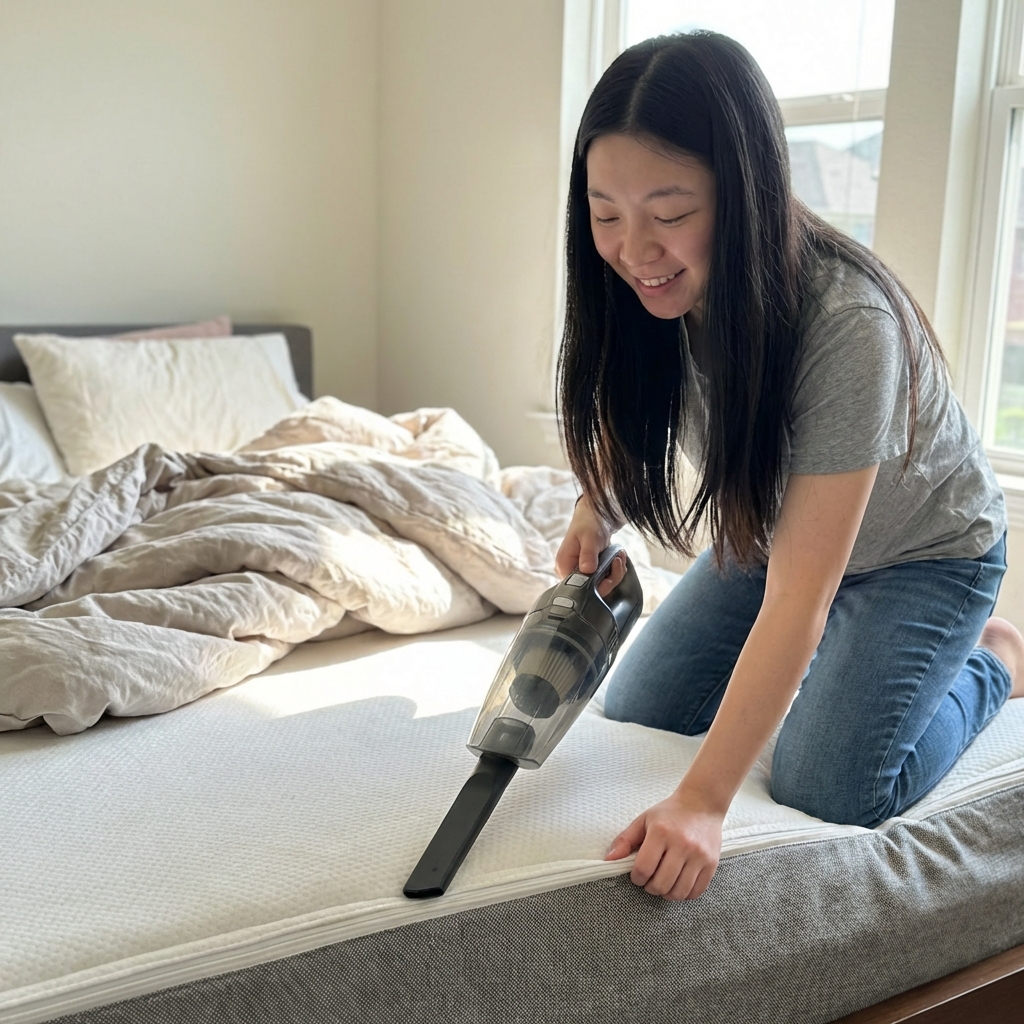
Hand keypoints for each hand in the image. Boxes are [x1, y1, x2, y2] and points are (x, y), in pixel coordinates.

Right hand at [555, 494, 626, 597]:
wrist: (595, 515)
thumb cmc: (588, 523)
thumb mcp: (589, 538)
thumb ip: (588, 554)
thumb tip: (587, 570)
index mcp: (564, 566)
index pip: (579, 588)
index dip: (597, 585)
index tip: (610, 569)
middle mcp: (570, 572)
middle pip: (591, 589)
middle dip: (610, 577)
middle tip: (618, 560)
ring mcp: (581, 572)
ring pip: (601, 585)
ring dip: (615, 572)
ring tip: (620, 555)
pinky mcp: (591, 571)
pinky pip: (604, 578)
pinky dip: (615, 569)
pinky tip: (618, 557)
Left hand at [604, 789, 722, 899]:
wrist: (702, 804)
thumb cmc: (670, 813)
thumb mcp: (644, 820)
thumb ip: (625, 840)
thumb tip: (609, 860)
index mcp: (661, 832)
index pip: (643, 868)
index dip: (636, 878)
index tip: (637, 875)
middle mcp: (682, 844)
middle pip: (661, 883)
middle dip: (651, 887)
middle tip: (650, 880)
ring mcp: (699, 855)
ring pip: (679, 891)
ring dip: (667, 893)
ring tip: (664, 883)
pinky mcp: (712, 863)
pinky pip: (696, 892)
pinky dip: (684, 894)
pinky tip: (678, 884)